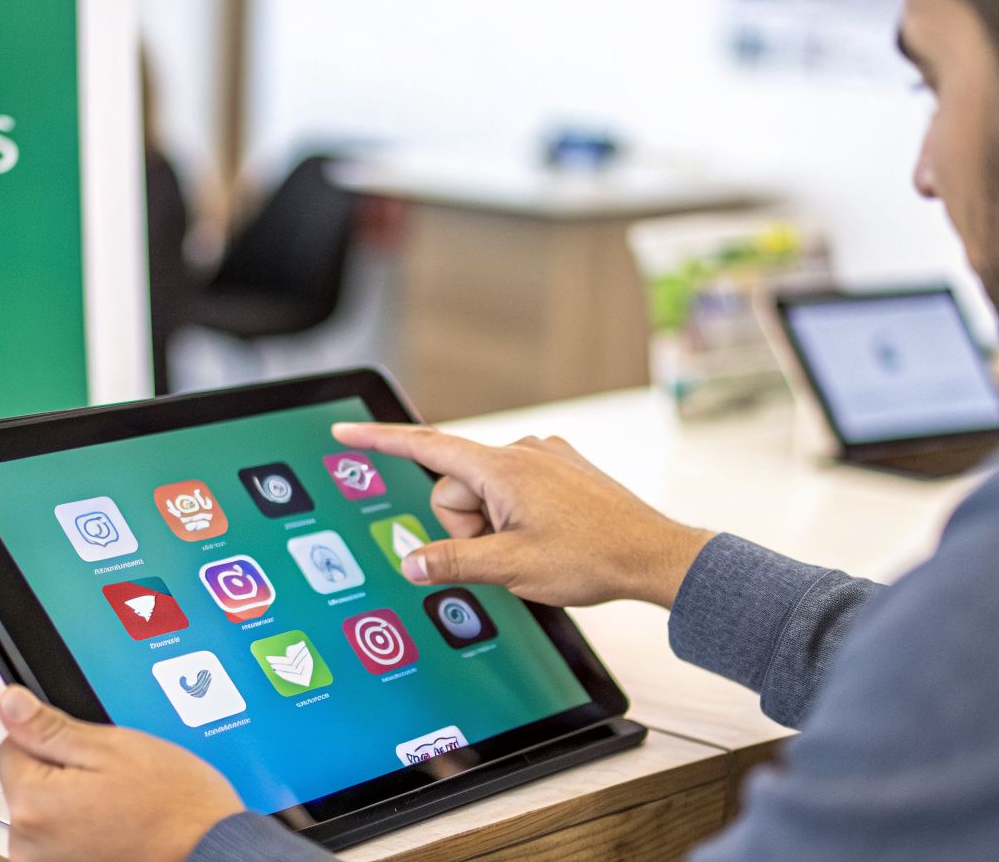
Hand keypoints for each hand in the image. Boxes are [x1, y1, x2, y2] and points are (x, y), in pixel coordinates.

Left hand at [0, 686, 242, 861]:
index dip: (52, 739)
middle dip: (61, 772)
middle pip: (25, 781)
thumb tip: (9, 702)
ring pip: (43, 809)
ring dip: (72, 802)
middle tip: (111, 779)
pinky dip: (81, 827)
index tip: (88, 752)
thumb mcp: (111, 746)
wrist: (207, 849)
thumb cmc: (170, 804)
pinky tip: (114, 824)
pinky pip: (58, 837)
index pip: (11, 745)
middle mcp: (27, 845)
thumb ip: (49, 727)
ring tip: (118, 804)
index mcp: (33, 804)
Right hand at [331, 424, 710, 608]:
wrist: (653, 555)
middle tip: (507, 554)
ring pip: (487, 494)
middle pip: (456, 488)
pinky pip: (515, 491)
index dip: (379, 440)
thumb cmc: (591, 558)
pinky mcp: (562, 469)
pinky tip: (550, 537)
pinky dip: (517, 517)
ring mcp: (544, 457)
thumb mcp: (511, 569)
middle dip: (468, 526)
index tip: (345, 429)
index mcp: (502, 467)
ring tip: (536, 548)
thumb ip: (453, 563)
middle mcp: (521, 451)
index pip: (425, 447)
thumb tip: (413, 563)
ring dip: (496, 526)